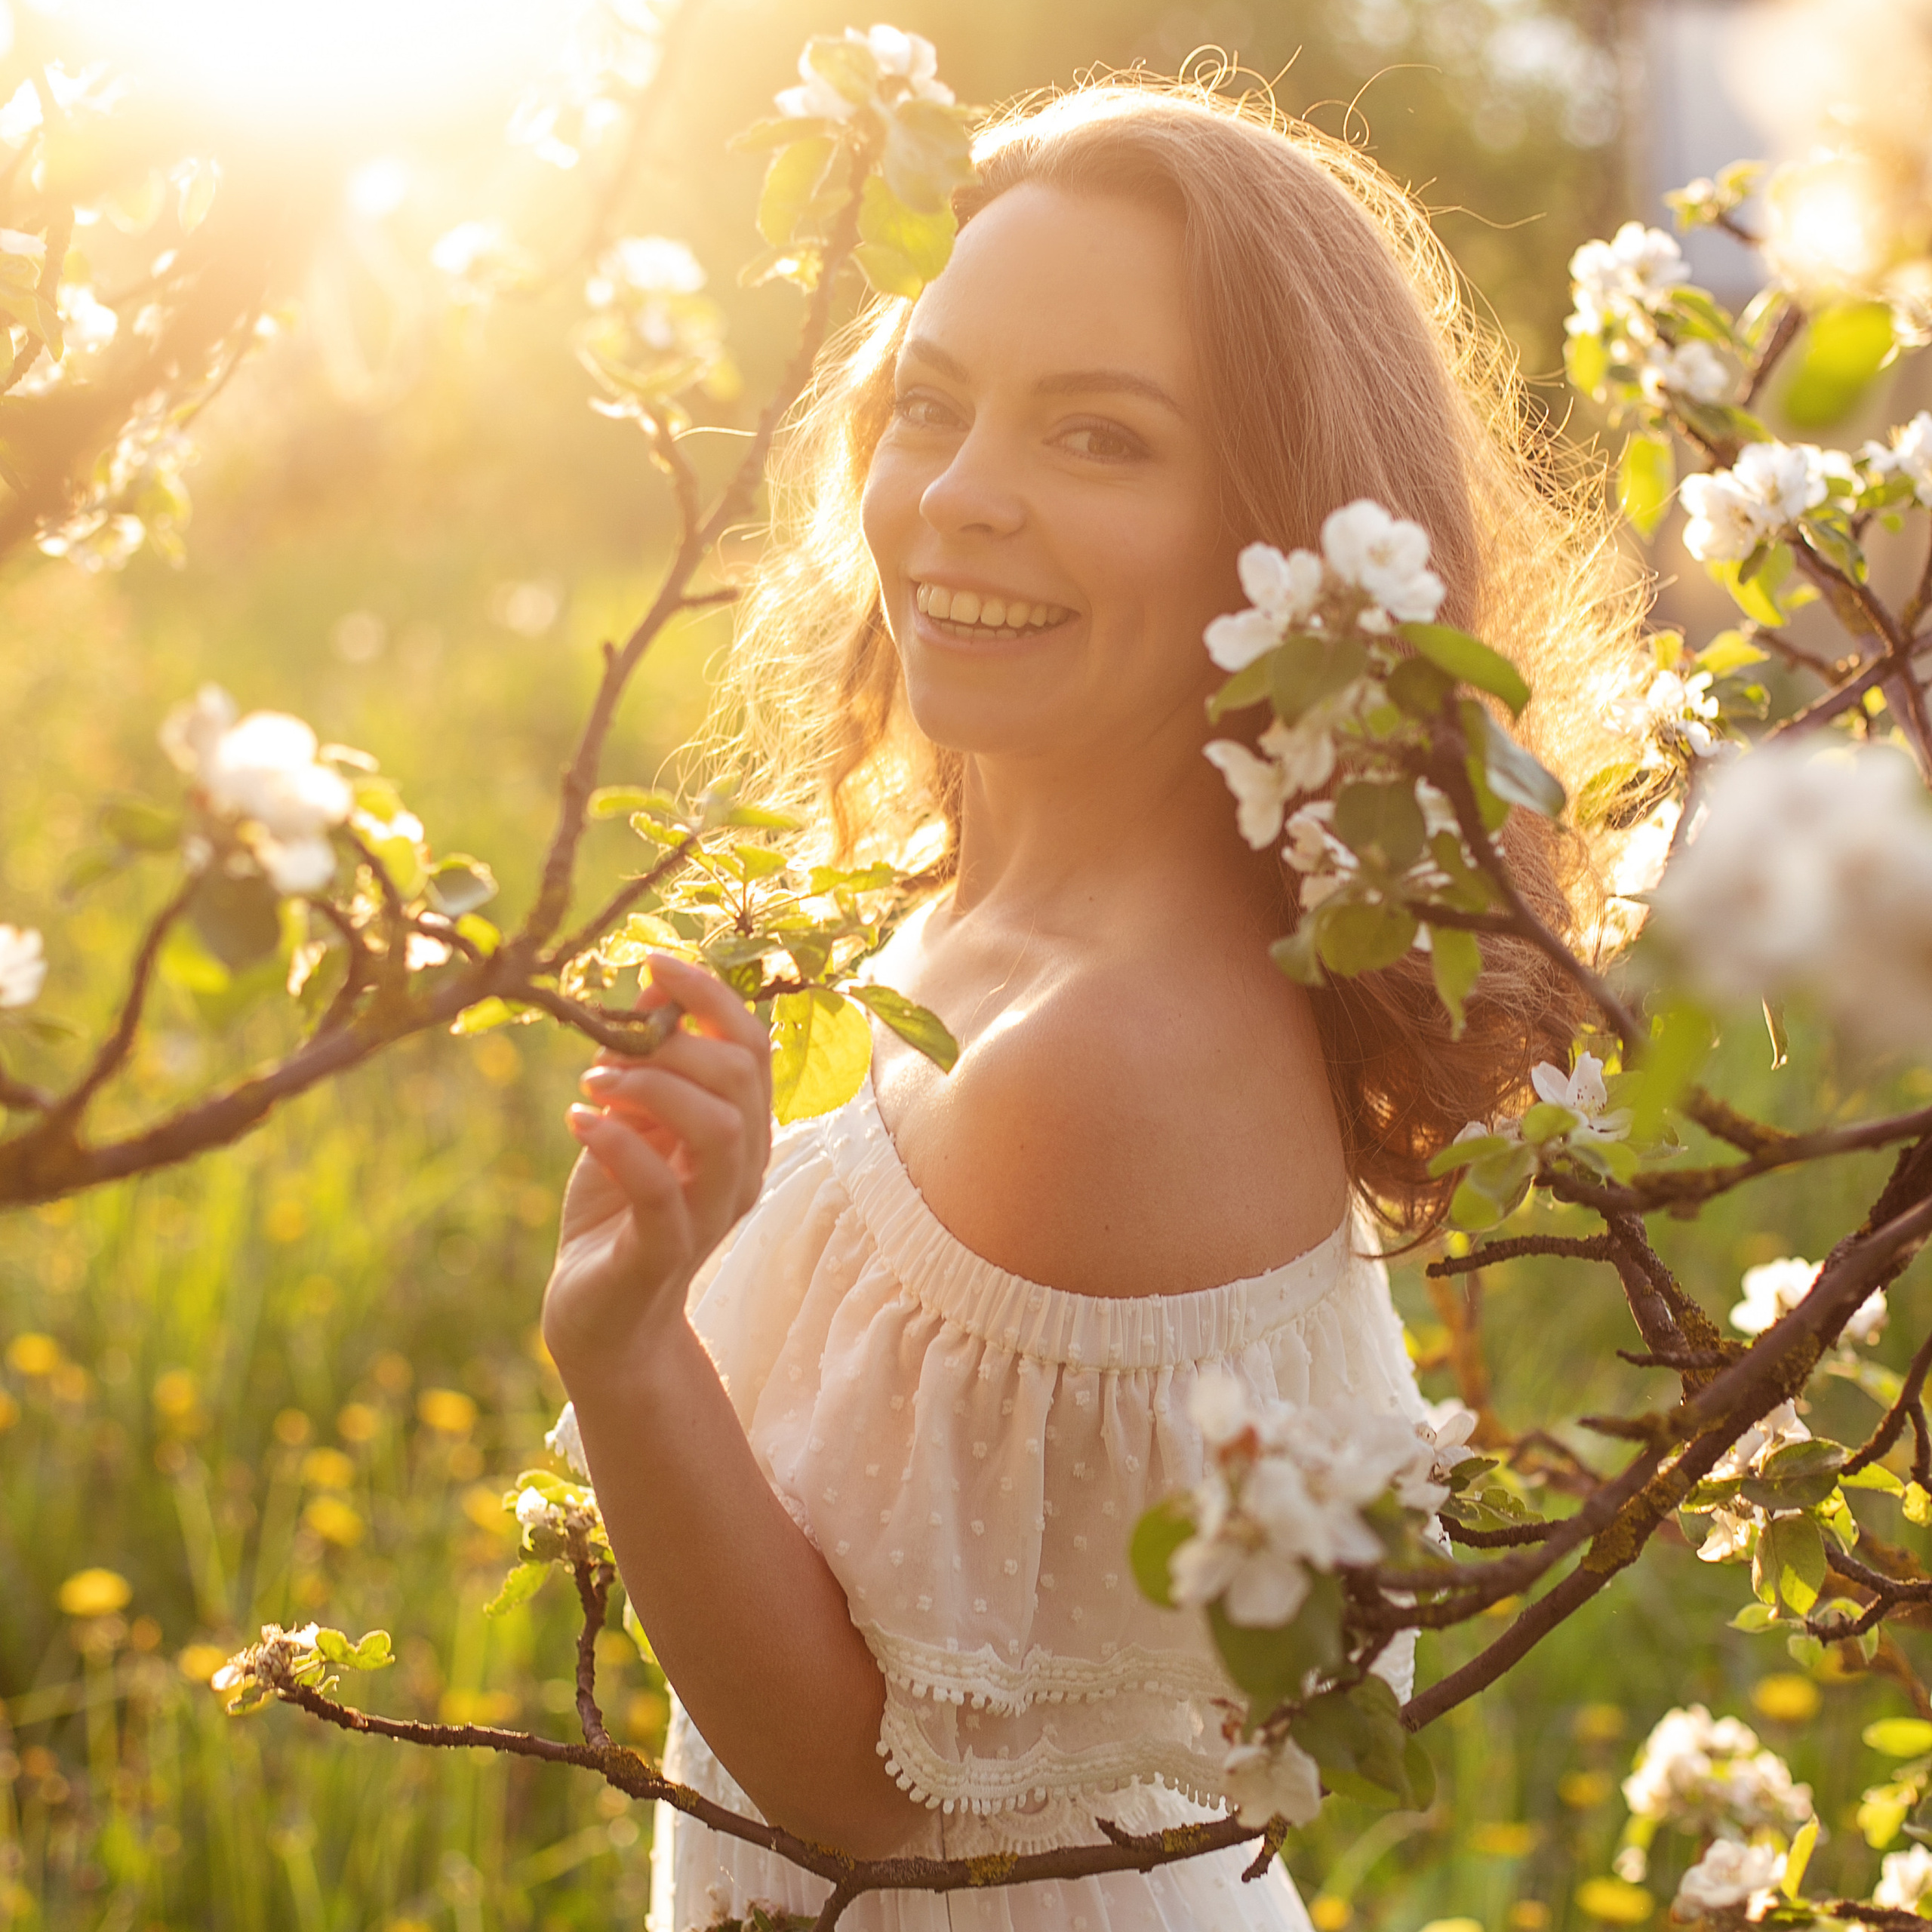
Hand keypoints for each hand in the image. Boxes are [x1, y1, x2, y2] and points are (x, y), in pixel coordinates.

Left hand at [541, 954, 771, 1377]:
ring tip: (591, 1082)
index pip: (754, 1045)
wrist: (599, 1316)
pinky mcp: (664, 1252)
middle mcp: (742, 1169)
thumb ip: (648, 1062)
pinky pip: (658, 1187)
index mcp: (743, 1130)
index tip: (653, 963)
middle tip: (608, 1047)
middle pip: (742, 1076)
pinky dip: (617, 1142)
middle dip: (672, 1040)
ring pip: (717, 1127)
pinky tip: (577, 1121)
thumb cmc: (618, 1210)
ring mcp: (709, 1213)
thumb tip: (652, 985)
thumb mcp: (633, 1123)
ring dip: (650, 1085)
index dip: (711, 995)